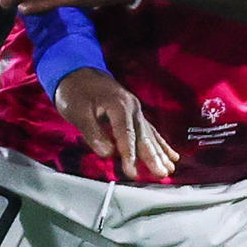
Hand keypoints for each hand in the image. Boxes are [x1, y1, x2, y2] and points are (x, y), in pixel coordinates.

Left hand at [54, 69, 177, 180]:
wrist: (77, 71)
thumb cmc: (75, 92)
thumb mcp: (78, 112)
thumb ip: (93, 133)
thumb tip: (107, 153)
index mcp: (118, 105)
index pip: (125, 135)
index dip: (129, 155)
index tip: (131, 173)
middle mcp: (132, 107)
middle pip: (143, 136)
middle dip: (152, 157)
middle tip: (161, 174)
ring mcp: (136, 109)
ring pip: (149, 134)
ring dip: (160, 153)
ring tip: (170, 169)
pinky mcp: (135, 114)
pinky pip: (150, 130)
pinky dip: (160, 144)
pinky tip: (171, 155)